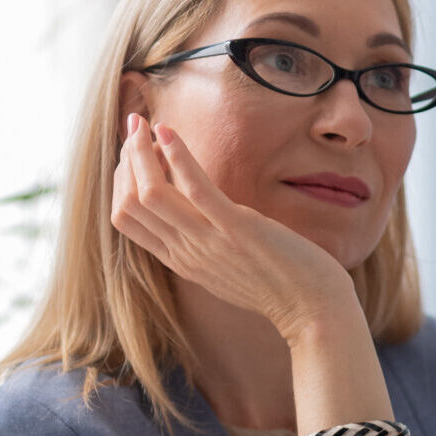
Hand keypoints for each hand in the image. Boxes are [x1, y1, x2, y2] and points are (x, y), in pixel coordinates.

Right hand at [111, 115, 354, 336]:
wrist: (313, 311)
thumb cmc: (278, 284)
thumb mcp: (226, 264)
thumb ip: (203, 240)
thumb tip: (195, 208)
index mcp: (180, 260)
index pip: (125, 217)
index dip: (122, 179)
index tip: (137, 152)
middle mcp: (186, 252)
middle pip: (129, 201)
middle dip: (127, 158)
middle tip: (136, 126)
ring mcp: (209, 242)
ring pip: (150, 193)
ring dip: (141, 152)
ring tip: (147, 124)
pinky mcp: (238, 229)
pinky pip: (196, 189)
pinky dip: (178, 157)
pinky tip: (169, 132)